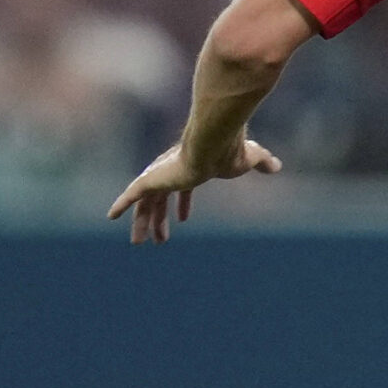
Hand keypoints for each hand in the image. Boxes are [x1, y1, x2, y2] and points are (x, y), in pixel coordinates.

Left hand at [107, 137, 280, 243]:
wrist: (216, 144)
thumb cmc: (232, 150)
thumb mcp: (251, 159)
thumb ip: (261, 162)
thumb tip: (277, 166)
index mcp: (190, 167)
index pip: (182, 189)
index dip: (183, 205)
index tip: (184, 220)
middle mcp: (171, 170)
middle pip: (160, 200)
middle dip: (158, 220)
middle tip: (158, 241)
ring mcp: (159, 174)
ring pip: (145, 204)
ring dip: (142, 223)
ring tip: (138, 243)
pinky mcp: (151, 179)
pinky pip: (131, 196)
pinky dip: (120, 205)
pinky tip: (110, 217)